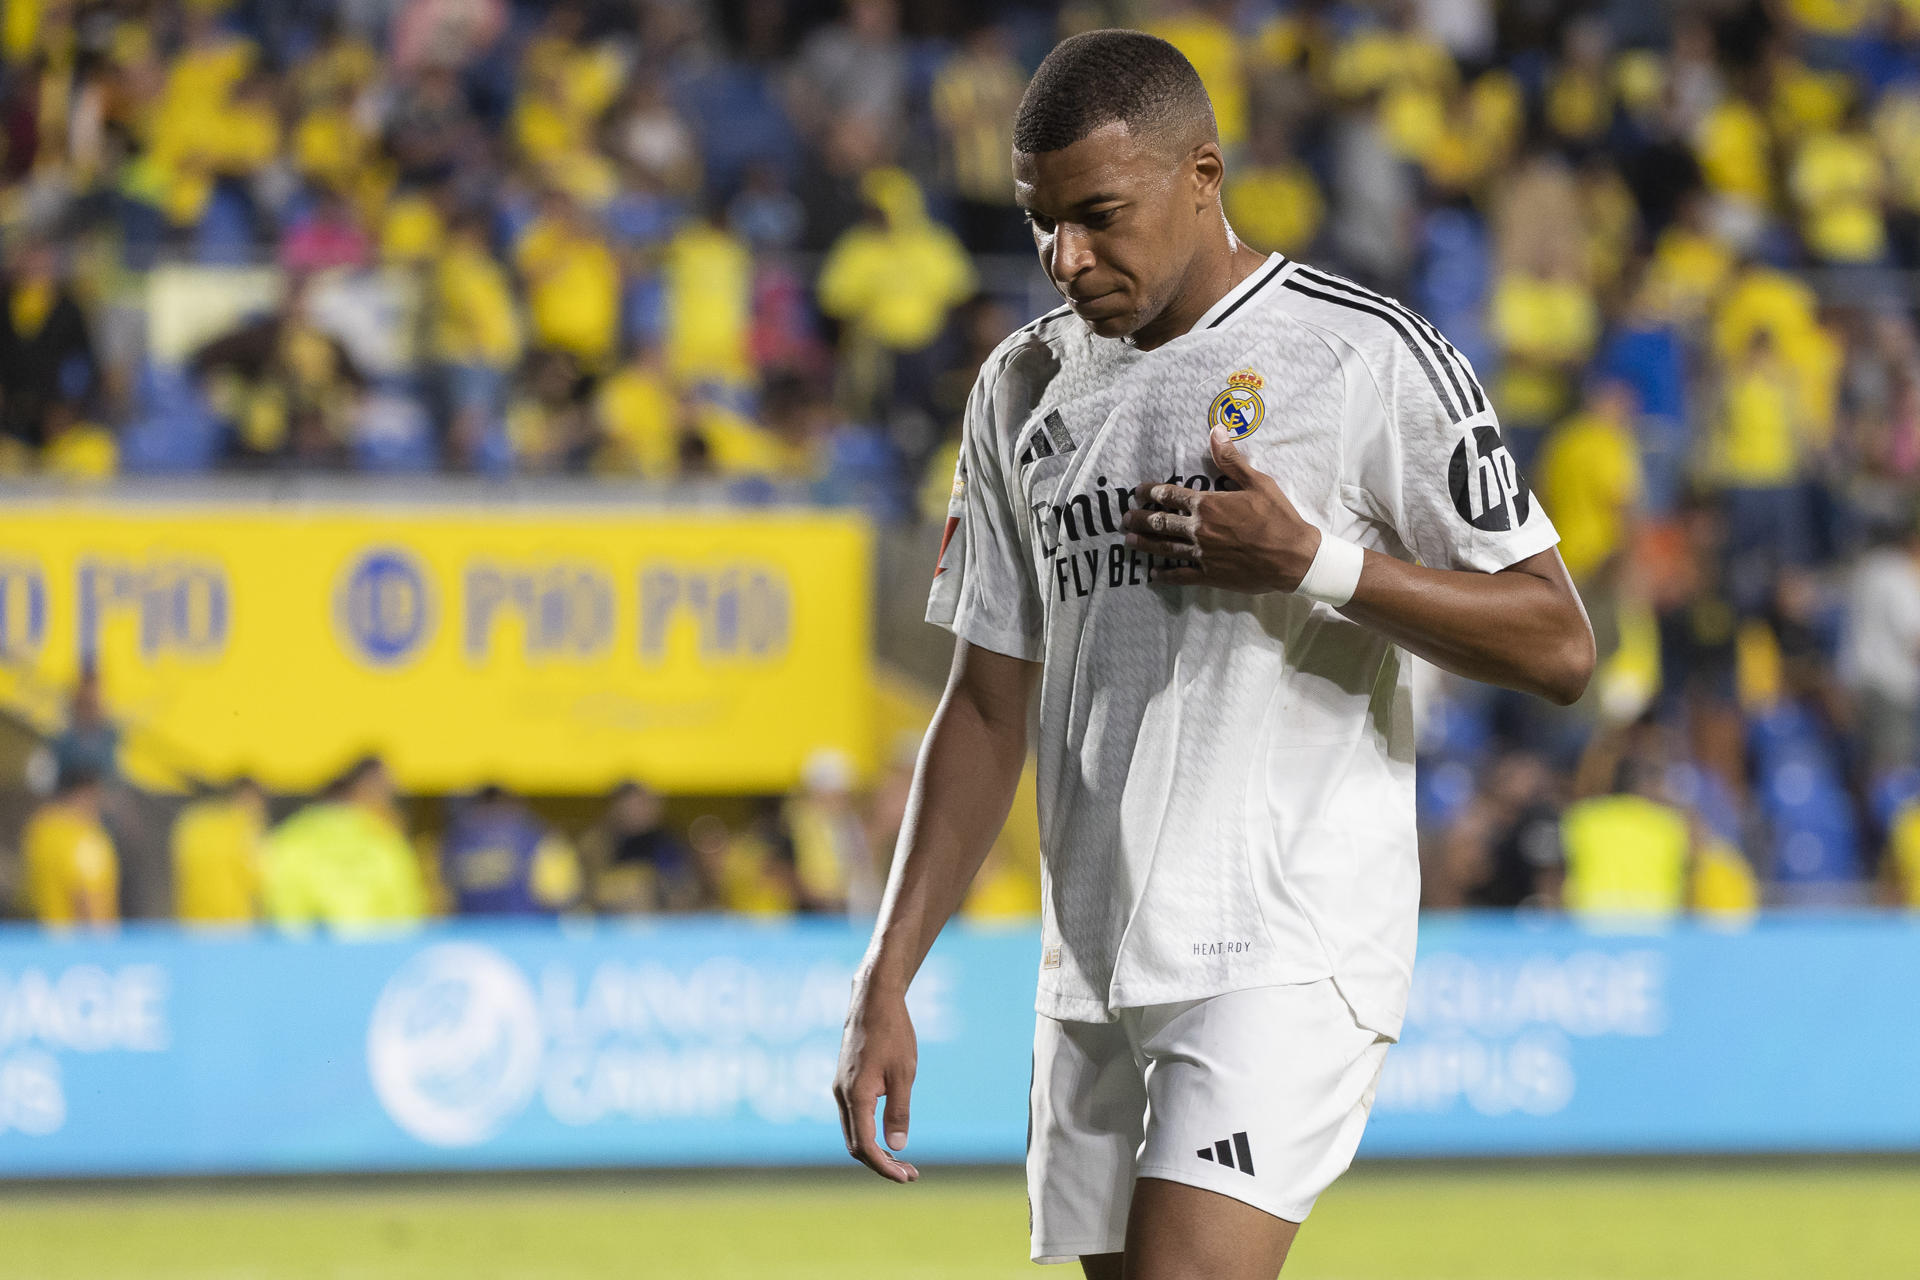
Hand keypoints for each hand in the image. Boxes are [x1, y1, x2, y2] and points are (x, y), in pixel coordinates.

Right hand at [833, 980, 920, 1182]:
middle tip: (910, 1174)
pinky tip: (888, 1136)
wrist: (873, 999)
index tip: (907, 1177)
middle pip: (855, 1145)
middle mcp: (841, 1095)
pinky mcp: (845, 1081)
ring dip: (875, 1150)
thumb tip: (898, 1146)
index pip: (865, 1146)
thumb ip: (899, 1111)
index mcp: (856, 1095)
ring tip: (903, 1161)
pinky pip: (853, 1117)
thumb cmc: (893, 1032)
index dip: (884, 1167)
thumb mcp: (904, 1073)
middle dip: (881, 1164)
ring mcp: (840, 1088)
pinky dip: (869, 1133)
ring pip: (852, 1132)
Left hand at [1122, 425, 1320, 591]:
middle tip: (1125, 518)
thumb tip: (1216, 432)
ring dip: (1144, 544)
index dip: (1151, 492)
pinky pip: (1181, 575)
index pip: (1170, 495)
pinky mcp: (1209, 575)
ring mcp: (1202, 553)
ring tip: (1128, 541)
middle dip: (1140, 518)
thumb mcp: (1258, 483)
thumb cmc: (1278, 518)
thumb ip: (1232, 460)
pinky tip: (1154, 575)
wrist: (1294, 558)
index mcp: (1209, 505)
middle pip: (1160, 522)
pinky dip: (1166, 575)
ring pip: (1164, 548)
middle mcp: (1199, 529)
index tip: (1138, 491)